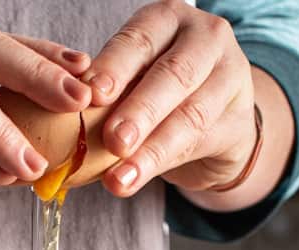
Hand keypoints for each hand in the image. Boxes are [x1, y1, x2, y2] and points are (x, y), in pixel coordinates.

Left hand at [81, 0, 256, 196]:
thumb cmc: (158, 96)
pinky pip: (197, 144)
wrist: (215, 122)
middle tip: (112, 140)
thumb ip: (105, 95)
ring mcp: (229, 76)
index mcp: (166, 20)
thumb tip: (60, 120)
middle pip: (172, 75)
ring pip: (189, 115)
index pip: (139, 39)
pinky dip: (160, 165)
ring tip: (118, 179)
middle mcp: (204, 39)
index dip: (114, 67)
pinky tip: (133, 180)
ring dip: (149, 150)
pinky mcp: (238, 120)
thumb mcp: (130, 83)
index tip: (91, 94)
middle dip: (139, 111)